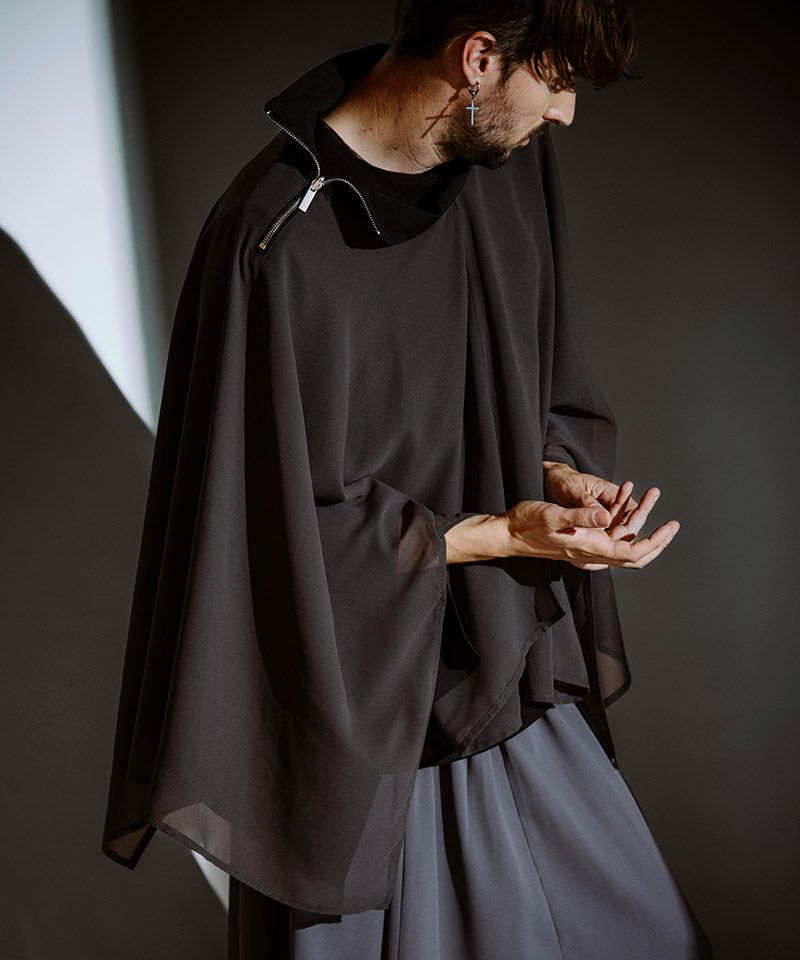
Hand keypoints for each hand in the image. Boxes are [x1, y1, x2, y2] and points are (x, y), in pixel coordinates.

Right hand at [502, 467, 679, 569]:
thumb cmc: (526, 523)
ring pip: (623, 542)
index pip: (632, 553)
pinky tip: (623, 496)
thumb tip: (606, 515)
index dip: (655, 543)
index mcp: (589, 548)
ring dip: (640, 522)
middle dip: (656, 540)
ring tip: (649, 495)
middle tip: (673, 525)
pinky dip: (621, 517)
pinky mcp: (581, 538)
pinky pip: (610, 533)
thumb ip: (580, 515)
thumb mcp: (553, 515)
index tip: (669, 527)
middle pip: (634, 555)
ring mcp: (587, 547)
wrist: (508, 532)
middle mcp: (591, 551)